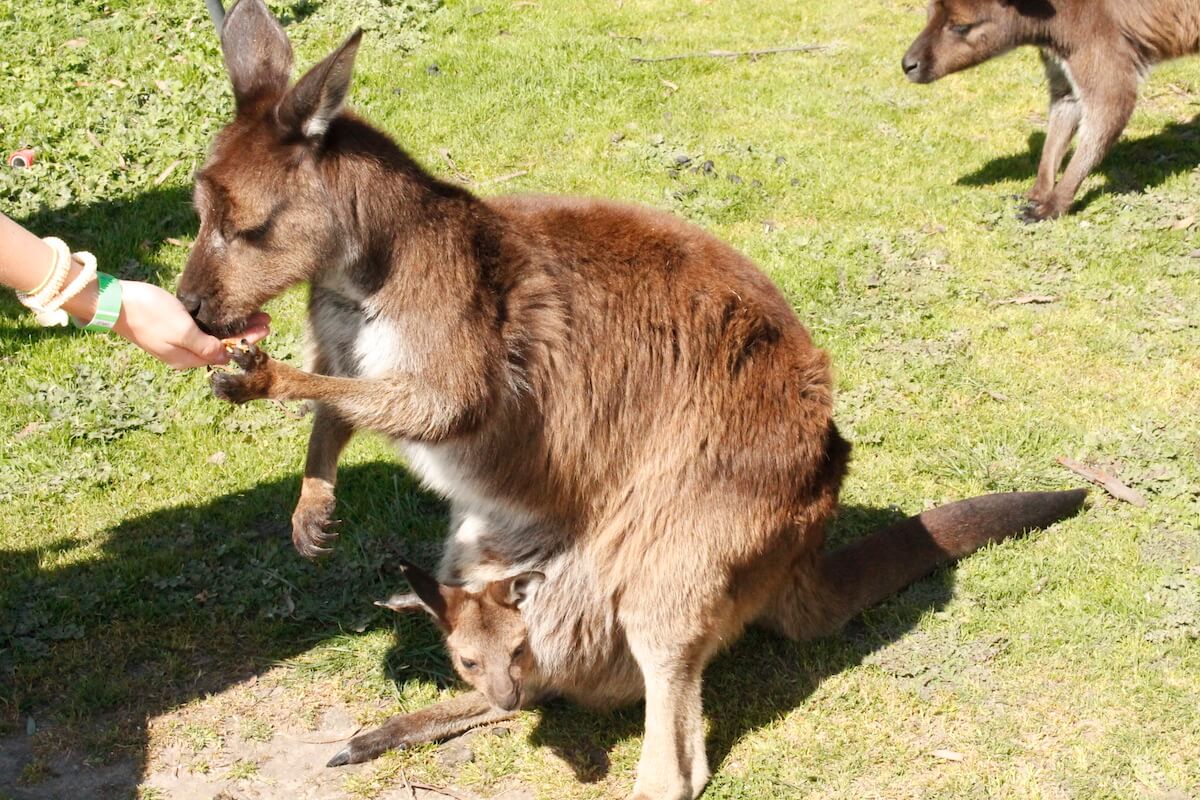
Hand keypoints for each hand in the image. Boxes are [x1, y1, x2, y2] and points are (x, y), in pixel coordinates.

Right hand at [113, 281, 269, 368]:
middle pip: (222, 345)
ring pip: (212, 336)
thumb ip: (206, 346)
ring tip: (252, 314)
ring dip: (232, 326)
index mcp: (188, 359)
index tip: (266, 326)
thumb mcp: (182, 331)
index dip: (248, 339)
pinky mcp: (168, 328)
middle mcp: (183, 354)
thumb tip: (227, 357)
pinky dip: (216, 322)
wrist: (113, 302)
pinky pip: (199, 329)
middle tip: (266, 318)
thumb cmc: (149, 314)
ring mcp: (175, 342)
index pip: (227, 352)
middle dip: (245, 332)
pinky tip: (224, 313)